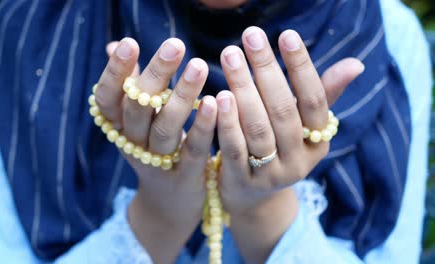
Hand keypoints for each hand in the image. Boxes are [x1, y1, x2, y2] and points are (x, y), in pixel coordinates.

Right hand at [95, 38, 216, 263]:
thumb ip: (129, 84)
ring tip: (198, 66)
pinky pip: (192, 150)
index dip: (114, 73)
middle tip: (174, 45)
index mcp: (119, 127)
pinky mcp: (185, 176)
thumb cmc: (155, 148)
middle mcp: (133, 144)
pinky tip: (215, 102)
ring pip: (165, 128)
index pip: (107, 98)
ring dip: (182, 97)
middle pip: (138, 109)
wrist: (168, 204)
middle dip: (155, 76)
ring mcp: (158, 163)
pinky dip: (202, 126)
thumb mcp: (137, 120)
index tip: (129, 43)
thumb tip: (115, 44)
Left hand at [216, 27, 363, 261]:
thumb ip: (323, 93)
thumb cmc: (278, 145)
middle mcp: (299, 160)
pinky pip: (234, 149)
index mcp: (318, 141)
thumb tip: (356, 64)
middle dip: (265, 70)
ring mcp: (271, 174)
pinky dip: (226, 122)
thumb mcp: (301, 124)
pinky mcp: (243, 181)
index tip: (286, 34)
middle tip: (249, 37)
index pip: (314, 100)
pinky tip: (215, 96)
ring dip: (243, 90)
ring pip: (258, 128)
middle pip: (283, 111)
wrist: (253, 195)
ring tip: (230, 58)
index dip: (301, 67)